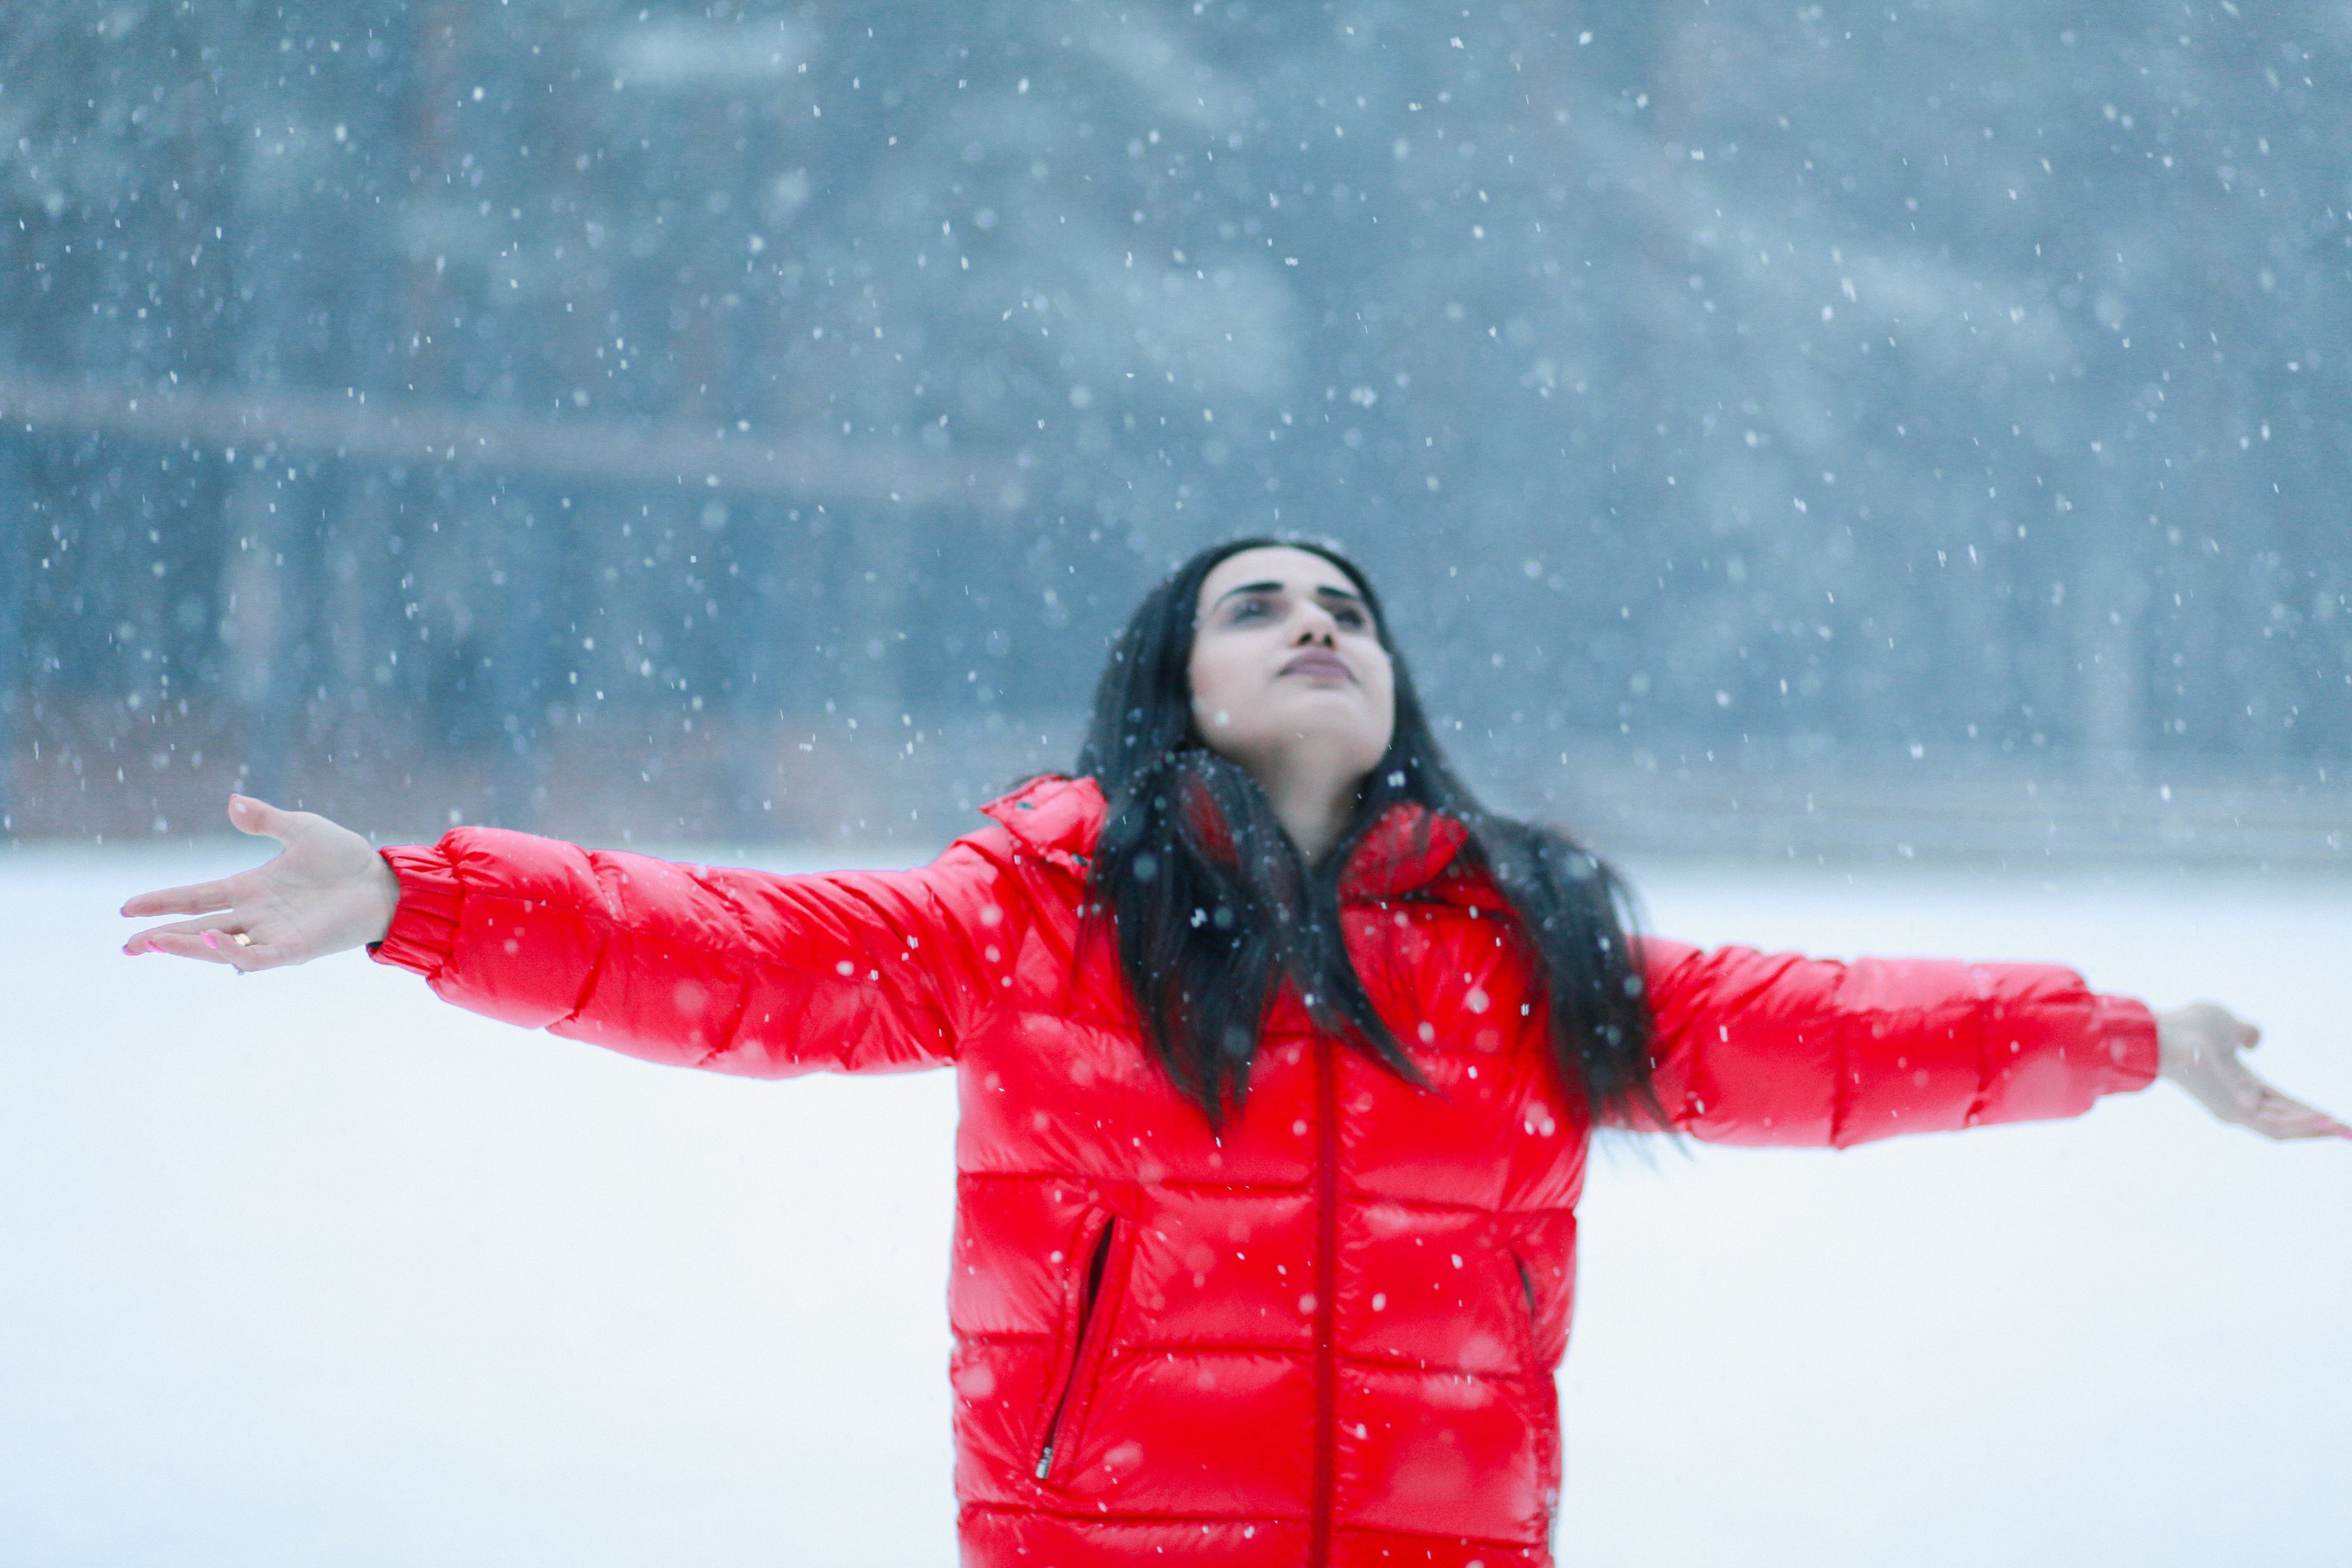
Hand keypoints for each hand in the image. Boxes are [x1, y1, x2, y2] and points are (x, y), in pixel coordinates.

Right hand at [120, 795, 400, 972]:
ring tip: (151, 943)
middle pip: (197, 928)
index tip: (128, 908)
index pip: (197, 897)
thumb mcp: (301, 829)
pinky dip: (231, 952)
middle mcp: (255, 915)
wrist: (384, 882)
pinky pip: (255, 956)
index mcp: (251, 888)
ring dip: (185, 946)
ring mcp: (272, 934)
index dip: (163, 901)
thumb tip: (230, 802)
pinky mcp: (293, 949)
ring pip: (218, 946)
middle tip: (126, 946)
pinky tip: (210, 939)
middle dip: (160, 937)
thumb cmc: (345, 859)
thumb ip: (264, 819)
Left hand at [2156, 1001, 2348, 1140]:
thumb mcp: (2228, 1024)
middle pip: (2287, 1120)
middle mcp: (2239, 1100)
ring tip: (2344, 1130)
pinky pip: (2273, 1128)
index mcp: (2241, 1082)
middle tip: (2350, 1133)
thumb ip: (2246, 1034)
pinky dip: (2300, 1127)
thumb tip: (2254, 1040)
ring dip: (2316, 1130)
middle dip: (2320, 1127)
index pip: (2282, 1102)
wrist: (2167, 1030)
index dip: (2308, 1109)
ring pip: (2283, 1129)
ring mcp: (2235, 1109)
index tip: (2336, 1118)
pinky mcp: (2233, 1113)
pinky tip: (2325, 1121)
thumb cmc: (2190, 1026)